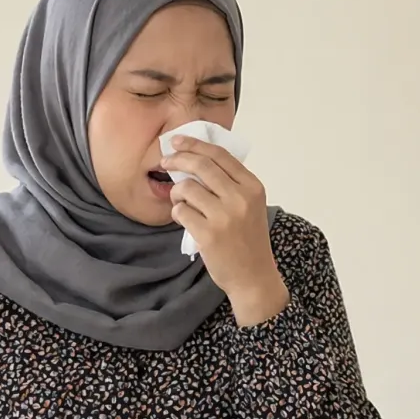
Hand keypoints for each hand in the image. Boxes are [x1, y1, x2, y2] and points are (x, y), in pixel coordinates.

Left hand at [160, 136, 290, 324]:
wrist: (254, 276)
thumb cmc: (248, 240)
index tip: (178, 141)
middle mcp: (240, 198)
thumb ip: (232, 184)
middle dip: (178, 159)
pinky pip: (181, 212)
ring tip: (181, 201)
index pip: (220, 155)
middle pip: (201, 165)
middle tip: (166, 161)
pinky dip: (178, 212)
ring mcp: (224, 217)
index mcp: (253, 187)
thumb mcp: (251, 206)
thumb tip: (197, 159)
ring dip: (177, 192)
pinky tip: (185, 219)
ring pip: (187, 188)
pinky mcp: (208, 234)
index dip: (195, 144)